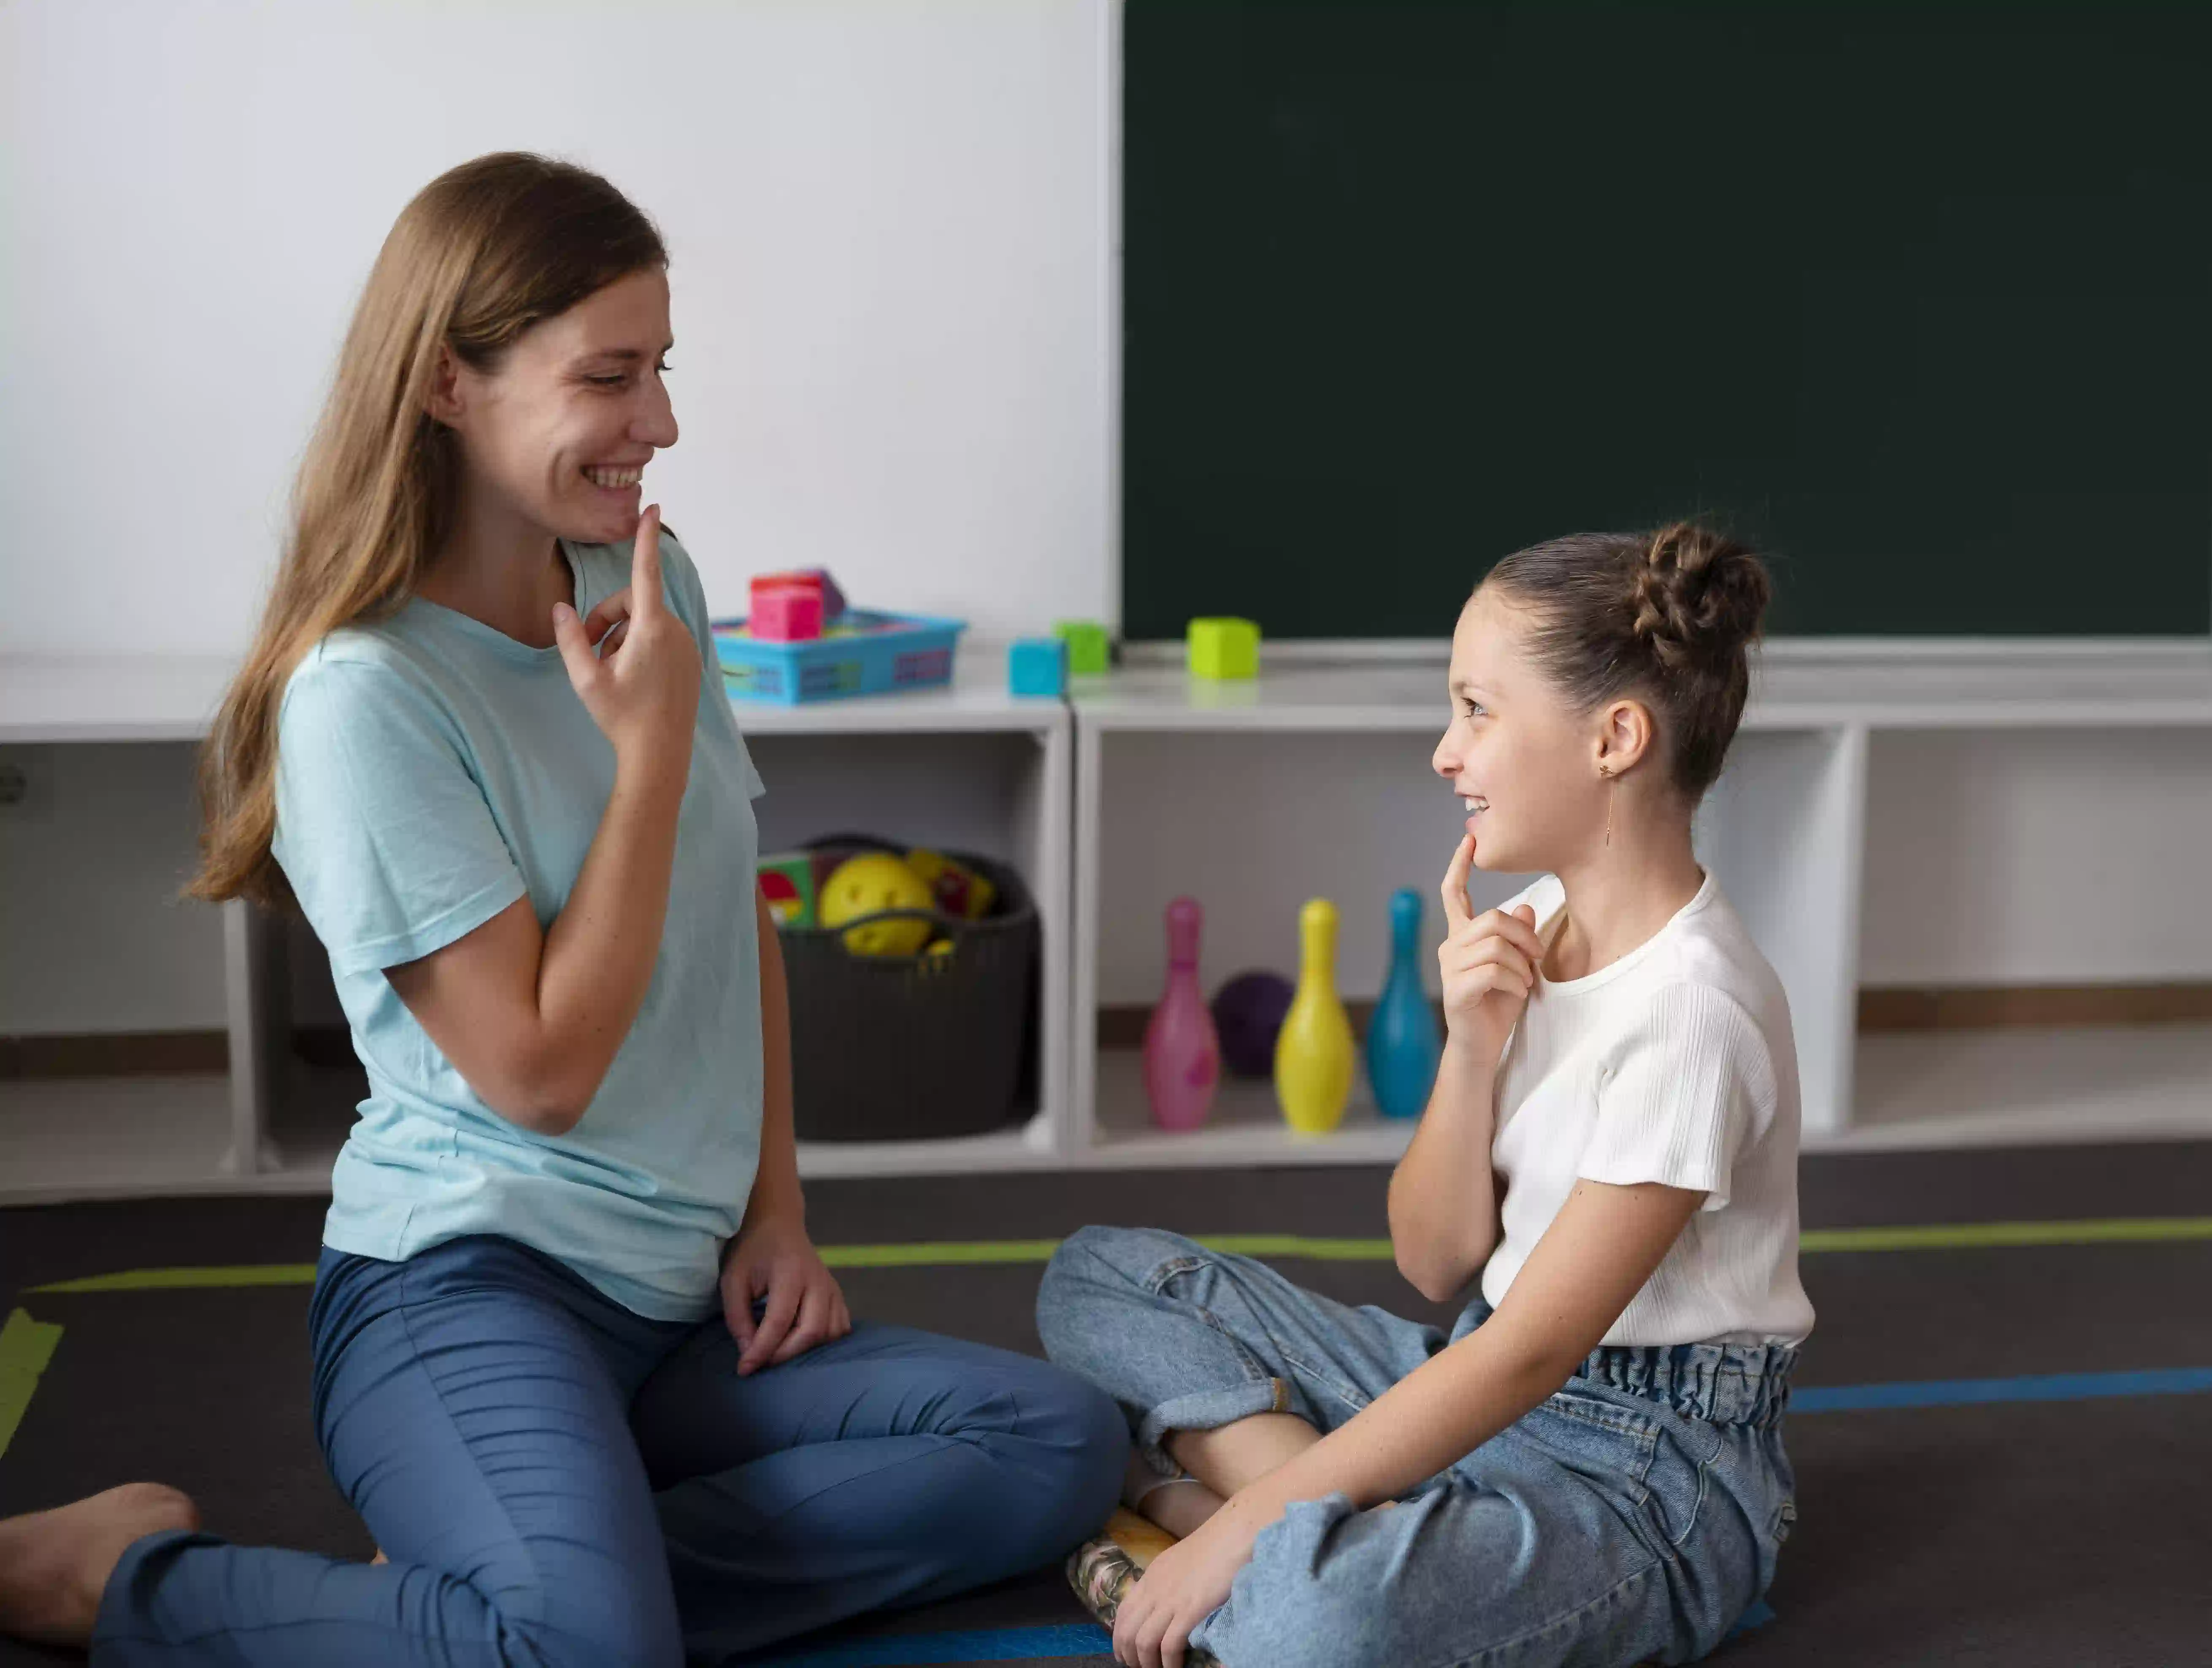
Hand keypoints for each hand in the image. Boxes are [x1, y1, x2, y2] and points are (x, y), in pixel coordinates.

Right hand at [551, 505, 700, 763]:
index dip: (646, 538)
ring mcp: (687, 645)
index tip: (653, 507)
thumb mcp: (585, 679)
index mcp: (653, 630)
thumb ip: (571, 639)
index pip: (646, 572)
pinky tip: (631, 680)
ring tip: (609, 672)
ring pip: (644, 623)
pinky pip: (660, 639)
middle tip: (588, 651)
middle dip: (607, 619)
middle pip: (633, 603)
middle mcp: (675, 631)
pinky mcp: (690, 659)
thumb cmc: (622, 718)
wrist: (661, 755)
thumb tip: (560, 609)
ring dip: (621, 638)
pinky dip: (639, 649)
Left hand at [720, 1209, 852, 1376]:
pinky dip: (824, 1341)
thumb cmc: (752, 1251)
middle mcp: (818, 1281)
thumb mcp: (733, 1280)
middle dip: (784, 1354)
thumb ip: (738, 1318)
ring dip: (804, 1349)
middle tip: (761, 1362)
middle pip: (812, 1331)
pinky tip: (801, 1341)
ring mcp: (832, 1287)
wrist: (777, 1224)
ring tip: (779, 1350)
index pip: (779, 1321)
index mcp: (790, 1272)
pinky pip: (840, 1327)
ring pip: (830, 1333)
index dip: (762, 1350)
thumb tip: (749, 1352)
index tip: (744, 1369)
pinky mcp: (838, 1293)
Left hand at [1111, 1502, 1260, 1667]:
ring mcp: (1171, 1600)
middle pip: (1127, 1631)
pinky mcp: (1190, 1609)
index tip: (1125, 1654)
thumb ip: (1167, 1581)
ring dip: (1147, 1663)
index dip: (1119, 1638)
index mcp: (1151, 1577)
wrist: (1233, 1533)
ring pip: (1143, 1642)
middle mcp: (1154, 1590)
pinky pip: (1169, 1645)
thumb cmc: (1215, 1545)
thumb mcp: (1179, 1562)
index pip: (1123, 1613)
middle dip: (1129, 1656)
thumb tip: (1164, 1604)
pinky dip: (1168, 1662)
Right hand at [1438, 834, 1545, 1067]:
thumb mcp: (1517, 966)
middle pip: (1492, 919)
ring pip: (1497, 945)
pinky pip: (1494, 971)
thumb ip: (1518, 936)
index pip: (1454, 894)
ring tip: (1523, 985)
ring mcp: (1450, 967)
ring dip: (1522, 967)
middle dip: (1524, 937)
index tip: (1467, 840)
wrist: (1482, 1045)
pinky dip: (1514, 983)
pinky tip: (1515, 995)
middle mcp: (1451, 947)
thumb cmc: (1498, 1004)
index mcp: (1461, 937)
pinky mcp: (1456, 988)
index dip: (1459, 866)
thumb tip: (1525, 908)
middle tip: (1536, 960)